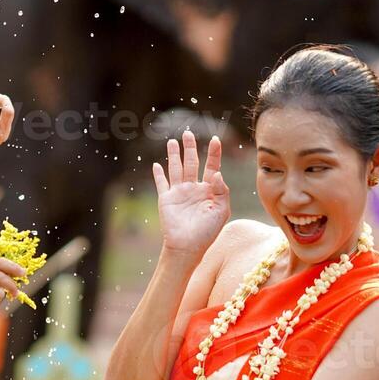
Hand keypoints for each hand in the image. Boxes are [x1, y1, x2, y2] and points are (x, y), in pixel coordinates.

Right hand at [155, 131, 230, 258]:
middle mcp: (193, 188)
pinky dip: (158, 174)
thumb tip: (217, 172)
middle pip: (192, 162)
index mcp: (209, 190)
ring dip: (174, 155)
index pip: (212, 166)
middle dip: (190, 147)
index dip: (214, 153)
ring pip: (176, 168)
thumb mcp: (222, 210)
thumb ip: (221, 190)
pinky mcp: (166, 199)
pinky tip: (156, 165)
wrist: (187, 247)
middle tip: (188, 132)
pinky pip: (161, 183)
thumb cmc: (208, 231)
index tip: (216, 139)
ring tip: (173, 141)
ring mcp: (179, 193)